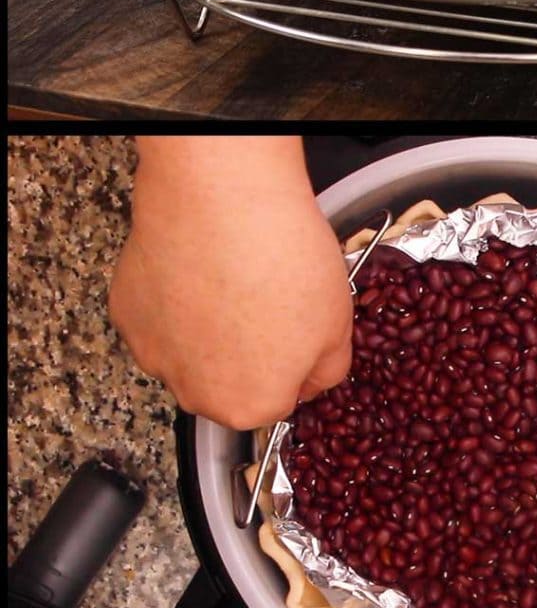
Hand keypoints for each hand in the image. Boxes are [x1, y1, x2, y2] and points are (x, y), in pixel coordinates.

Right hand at [109, 138, 353, 424]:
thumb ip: (327, 370)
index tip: (291, 329)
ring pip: (187, 352)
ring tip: (226, 280)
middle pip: (226, 383)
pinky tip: (192, 270)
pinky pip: (156, 318)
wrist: (222, 201)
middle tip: (260, 301)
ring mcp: (155, 355)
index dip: (289, 361)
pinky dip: (171, 300)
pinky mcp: (127, 315)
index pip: (278, 399)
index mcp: (250, 406)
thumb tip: (315, 379)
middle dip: (243, 352)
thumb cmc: (279, 258)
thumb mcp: (337, 326)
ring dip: (203, 329)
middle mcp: (196, 395)